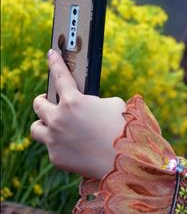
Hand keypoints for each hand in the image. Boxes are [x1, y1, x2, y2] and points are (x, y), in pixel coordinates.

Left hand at [31, 49, 126, 179]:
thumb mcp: (114, 104)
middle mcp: (58, 118)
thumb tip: (87, 106)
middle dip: (44, 101)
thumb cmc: (123, 128)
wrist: (123, 160)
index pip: (61, 76)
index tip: (50, 53)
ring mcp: (54, 139)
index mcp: (74, 101)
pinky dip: (60, 145)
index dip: (55, 63)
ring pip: (36, 128)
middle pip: (38, 104)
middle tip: (53, 102)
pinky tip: (76, 147)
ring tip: (58, 126)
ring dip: (45, 124)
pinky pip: (51, 147)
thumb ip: (94, 102)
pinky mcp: (55, 157)